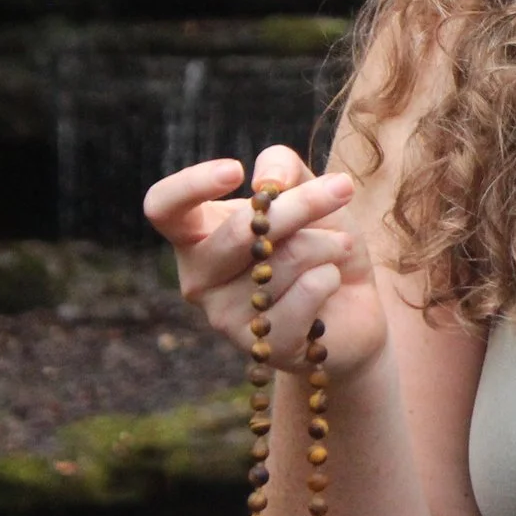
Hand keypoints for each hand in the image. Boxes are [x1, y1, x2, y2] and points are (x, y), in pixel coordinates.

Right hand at [143, 143, 387, 380]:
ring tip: (336, 249)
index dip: (191, 185)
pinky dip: (331, 275)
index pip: (163, 207)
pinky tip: (330, 283)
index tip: (235, 171)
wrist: (353, 302)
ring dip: (327, 243)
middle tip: (342, 189)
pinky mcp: (262, 346)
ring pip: (282, 260)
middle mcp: (199, 277)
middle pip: (238, 231)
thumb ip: (283, 169)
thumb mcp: (305, 191)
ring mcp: (224, 316)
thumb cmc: (318, 240)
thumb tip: (268, 181)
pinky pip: (306, 291)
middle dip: (300, 205)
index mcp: (196, 235)